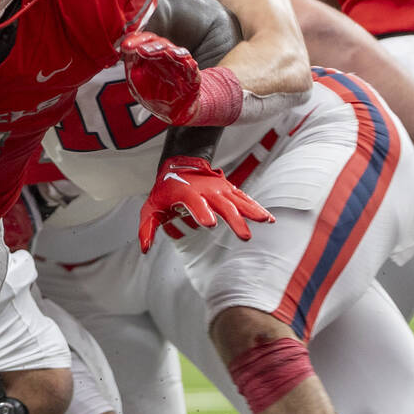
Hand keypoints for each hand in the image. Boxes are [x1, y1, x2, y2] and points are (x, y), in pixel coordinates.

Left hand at [122, 32, 201, 122]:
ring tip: (162, 51)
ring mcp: (181, 66)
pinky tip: (186, 62)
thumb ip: (131, 66)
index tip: (125, 46)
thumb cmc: (156, 95)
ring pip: (177, 52)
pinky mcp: (192, 78)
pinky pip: (192, 68)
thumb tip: (126, 51)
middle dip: (150, 45)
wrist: (175, 112)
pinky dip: (190, 64)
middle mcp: (167, 58)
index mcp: (153, 56)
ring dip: (169, 51)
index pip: (146, 41)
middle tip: (140, 49)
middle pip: (161, 44)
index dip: (136, 40)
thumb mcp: (137, 82)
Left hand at [139, 156, 273, 251]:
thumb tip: (145, 249)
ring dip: (251, 212)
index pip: (195, 203)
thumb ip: (147, 229)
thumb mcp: (151, 208)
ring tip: (264, 222)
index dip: (201, 212)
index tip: (210, 224)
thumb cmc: (165, 190)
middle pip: (222, 206)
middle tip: (244, 236)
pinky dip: (256, 207)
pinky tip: (268, 219)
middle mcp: (206, 190)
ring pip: (238, 201)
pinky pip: (244, 199)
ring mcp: (220, 189)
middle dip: (234, 220)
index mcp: (186, 194)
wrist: (180, 164)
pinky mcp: (229, 190)